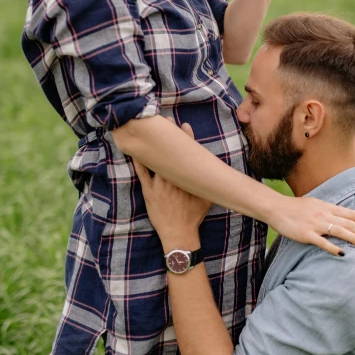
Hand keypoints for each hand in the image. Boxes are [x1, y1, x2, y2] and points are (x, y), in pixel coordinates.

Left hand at [134, 122, 211, 251]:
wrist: (179, 233)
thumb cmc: (194, 216)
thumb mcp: (207, 199)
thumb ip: (210, 184)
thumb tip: (219, 174)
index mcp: (188, 179)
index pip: (188, 154)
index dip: (186, 139)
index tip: (185, 126)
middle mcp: (174, 179)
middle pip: (170, 153)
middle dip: (169, 136)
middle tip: (166, 121)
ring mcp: (160, 184)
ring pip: (156, 159)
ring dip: (153, 144)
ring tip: (150, 130)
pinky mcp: (149, 190)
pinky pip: (142, 172)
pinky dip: (138, 161)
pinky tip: (134, 149)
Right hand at [270, 195, 354, 255]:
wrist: (276, 208)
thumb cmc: (295, 207)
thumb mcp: (314, 204)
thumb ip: (328, 210)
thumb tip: (341, 216)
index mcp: (327, 207)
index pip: (350, 213)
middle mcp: (324, 214)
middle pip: (348, 223)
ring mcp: (315, 224)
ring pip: (339, 231)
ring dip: (354, 238)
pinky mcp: (306, 234)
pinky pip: (322, 242)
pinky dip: (333, 248)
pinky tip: (342, 254)